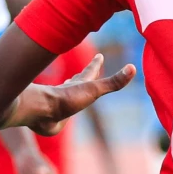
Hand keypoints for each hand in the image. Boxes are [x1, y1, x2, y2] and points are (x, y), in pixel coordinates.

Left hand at [11, 54, 136, 133]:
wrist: (40, 113)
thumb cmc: (66, 99)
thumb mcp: (93, 90)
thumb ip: (113, 83)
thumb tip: (133, 68)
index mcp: (79, 85)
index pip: (90, 71)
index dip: (95, 64)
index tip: (99, 55)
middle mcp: (68, 92)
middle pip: (78, 80)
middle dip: (85, 74)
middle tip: (89, 68)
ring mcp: (60, 104)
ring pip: (67, 93)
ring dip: (71, 88)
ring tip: (71, 84)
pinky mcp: (53, 118)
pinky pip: (59, 112)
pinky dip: (61, 109)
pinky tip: (58, 114)